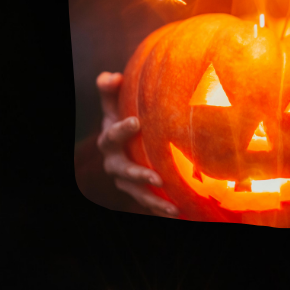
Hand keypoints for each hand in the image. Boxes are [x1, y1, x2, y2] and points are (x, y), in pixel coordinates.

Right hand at [96, 72, 177, 216]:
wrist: (124, 144)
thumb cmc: (123, 118)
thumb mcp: (115, 103)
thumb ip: (110, 90)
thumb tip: (112, 76)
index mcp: (109, 141)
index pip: (112, 135)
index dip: (121, 130)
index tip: (136, 122)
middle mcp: (114, 164)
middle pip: (123, 172)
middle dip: (138, 176)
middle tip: (157, 178)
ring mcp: (125, 181)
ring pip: (137, 193)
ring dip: (154, 201)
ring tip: (173, 207)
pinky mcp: (138, 192)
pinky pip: (149, 202)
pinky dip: (162, 209)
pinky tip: (180, 212)